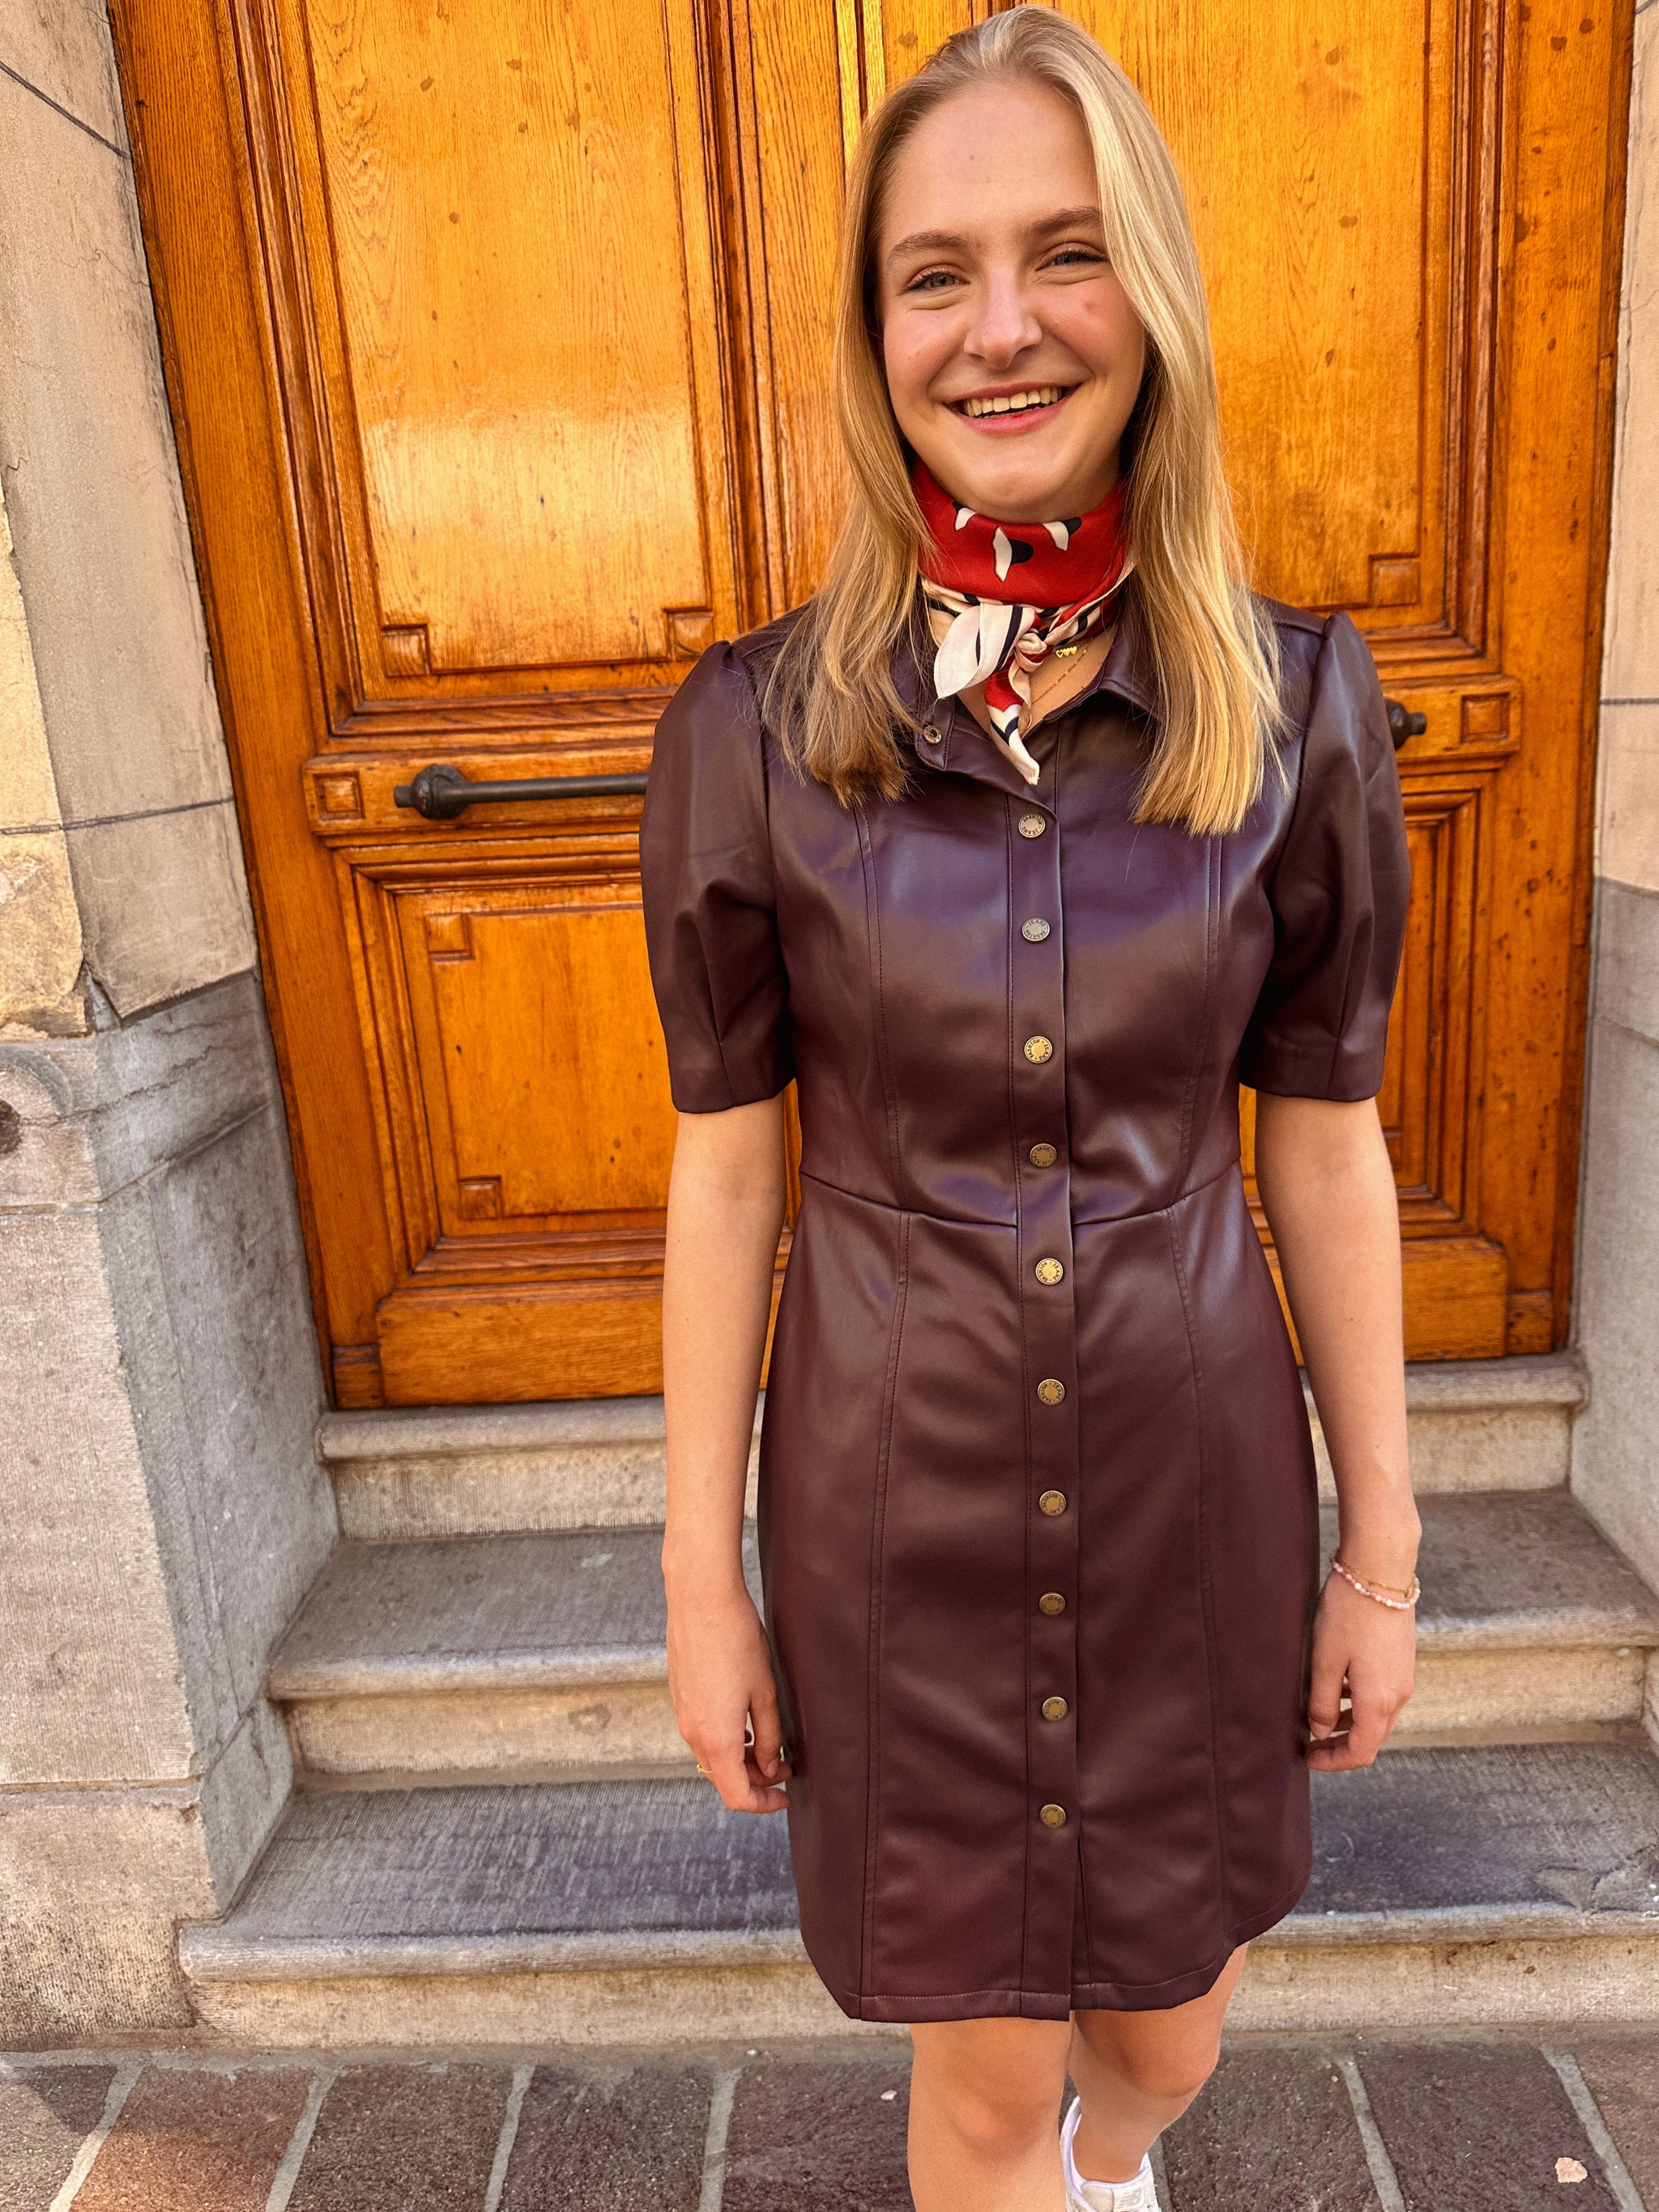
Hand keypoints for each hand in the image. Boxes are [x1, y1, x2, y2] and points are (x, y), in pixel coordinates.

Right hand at [666, 1578, 790, 1812]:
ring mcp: (682, 1714)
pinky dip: (724, 1741)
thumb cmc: (736, 1639)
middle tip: (784, 1766)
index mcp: (716, 1738)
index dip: (764, 1804)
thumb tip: (769, 1766)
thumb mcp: (764, 1691)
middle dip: (755, 1781)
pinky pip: (701, 1734)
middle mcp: (693, 1733)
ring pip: (711, 1757)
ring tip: (768, 1744)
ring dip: (739, 1761)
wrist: (701, 1599)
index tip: (785, 1796)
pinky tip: (744, 1722)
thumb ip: (769, 1736)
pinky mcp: (679, 1697)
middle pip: (722, 1779)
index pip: (737, 1796)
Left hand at [1305, 1569, 1416, 1770]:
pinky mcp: (1402, 1660)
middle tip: (1312, 1743)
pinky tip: (1340, 1688)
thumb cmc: (1349, 1613)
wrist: (1380, 1571)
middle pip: (1372, 1738)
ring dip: (1352, 1724)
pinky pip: (1383, 1695)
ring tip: (1320, 1717)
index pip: (1361, 1752)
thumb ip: (1323, 1701)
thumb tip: (1322, 1730)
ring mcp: (1403, 1677)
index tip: (1309, 1758)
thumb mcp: (1325, 1660)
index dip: (1334, 1761)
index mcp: (1379, 1701)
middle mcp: (1398, 1694)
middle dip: (1342, 1746)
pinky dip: (1362, 1703)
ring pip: (1378, 1716)